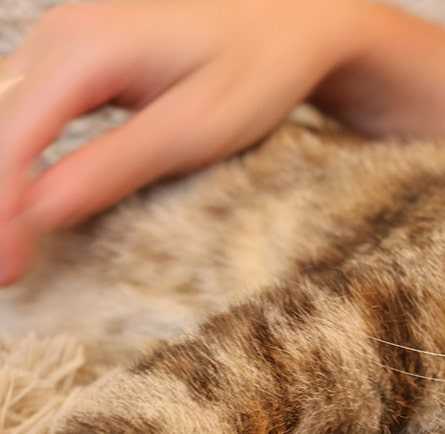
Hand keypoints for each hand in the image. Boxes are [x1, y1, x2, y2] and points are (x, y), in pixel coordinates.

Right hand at [0, 0, 354, 283]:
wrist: (291, 21)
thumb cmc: (259, 68)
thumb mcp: (199, 128)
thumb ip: (117, 166)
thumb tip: (40, 211)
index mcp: (86, 48)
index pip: (10, 138)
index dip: (0, 210)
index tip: (8, 270)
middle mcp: (58, 36)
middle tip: (8, 273)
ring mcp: (59, 42)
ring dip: (1, 183)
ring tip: (14, 251)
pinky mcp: (70, 58)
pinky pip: (21, 111)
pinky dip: (14, 159)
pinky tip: (25, 206)